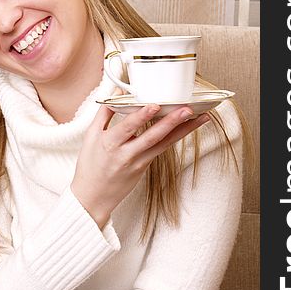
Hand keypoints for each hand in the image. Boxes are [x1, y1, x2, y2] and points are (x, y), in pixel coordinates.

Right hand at [71, 104, 209, 226]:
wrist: (93, 197)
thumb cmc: (90, 165)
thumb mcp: (90, 136)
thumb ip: (104, 112)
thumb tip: (116, 92)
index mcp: (109, 144)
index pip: (127, 127)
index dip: (141, 116)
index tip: (155, 105)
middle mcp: (126, 154)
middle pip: (152, 136)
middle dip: (171, 122)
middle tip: (187, 109)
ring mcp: (138, 162)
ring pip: (164, 143)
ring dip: (183, 130)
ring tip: (200, 117)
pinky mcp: (145, 167)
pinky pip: (162, 149)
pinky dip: (176, 137)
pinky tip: (188, 127)